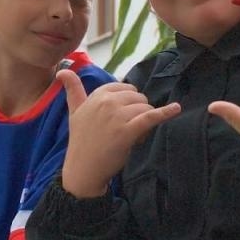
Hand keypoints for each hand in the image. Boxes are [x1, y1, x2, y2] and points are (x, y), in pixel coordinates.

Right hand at [57, 70, 180, 197]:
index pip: (125, 88)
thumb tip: (63, 70)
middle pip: (138, 97)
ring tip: (131, 138)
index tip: (119, 119)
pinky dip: (165, 113)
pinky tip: (176, 108)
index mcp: (97, 95)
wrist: (83, 169)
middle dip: (137, 112)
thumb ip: (72, 89)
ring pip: (145, 108)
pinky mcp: (128, 131)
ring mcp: (118, 116)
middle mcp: (107, 102)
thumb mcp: (74, 111)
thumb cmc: (81, 141)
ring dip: (143, 123)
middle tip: (124, 131)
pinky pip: (150, 116)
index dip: (127, 103)